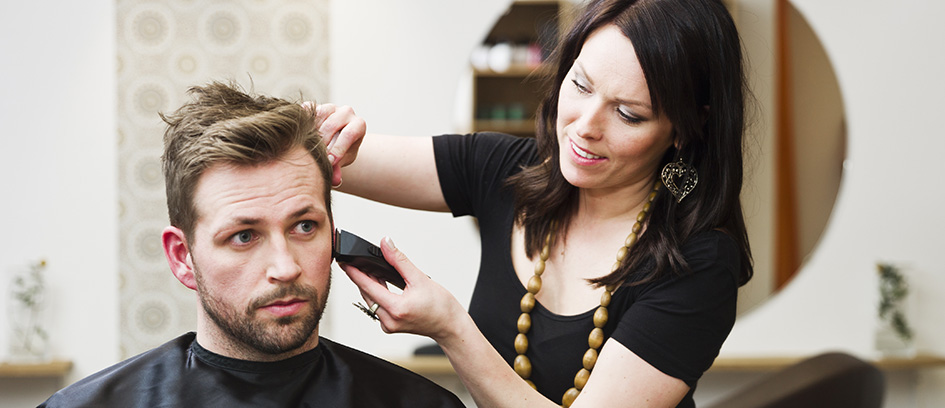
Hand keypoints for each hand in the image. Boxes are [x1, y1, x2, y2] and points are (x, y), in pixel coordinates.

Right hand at [304, 102, 365, 186]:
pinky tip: (296, 135)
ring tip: (306, 147)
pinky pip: (305, 112)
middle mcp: (346, 112)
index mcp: (358, 124)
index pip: (349, 134)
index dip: (338, 149)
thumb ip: (339, 169)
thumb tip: (336, 181)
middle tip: (315, 156)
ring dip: (311, 132)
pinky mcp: (314, 106)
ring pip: (318, 116)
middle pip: (332, 125)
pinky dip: (301, 122)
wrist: (333, 141)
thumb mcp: (342, 161)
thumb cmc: (340, 153)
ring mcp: (329, 107)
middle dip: (323, 143)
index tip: (330, 162)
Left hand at [341, 237, 465, 341]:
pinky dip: (376, 296)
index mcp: (396, 308)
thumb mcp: (420, 278)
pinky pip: (377, 308)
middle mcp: (389, 319)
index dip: (354, 273)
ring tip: (368, 271)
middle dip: (361, 277)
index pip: (367, 286)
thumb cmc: (441, 306)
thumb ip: (399, 260)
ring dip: (369, 286)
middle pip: (366, 294)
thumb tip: (386, 244)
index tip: (344, 262)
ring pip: (370, 301)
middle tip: (355, 262)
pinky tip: (380, 285)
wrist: (449, 325)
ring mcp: (388, 325)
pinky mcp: (390, 326)